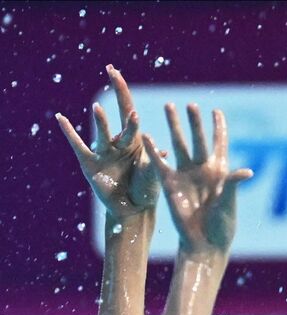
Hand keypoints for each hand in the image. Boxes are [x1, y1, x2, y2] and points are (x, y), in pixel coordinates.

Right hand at [56, 65, 160, 220]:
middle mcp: (118, 142)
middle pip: (117, 113)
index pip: (129, 111)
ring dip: (102, 122)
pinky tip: (61, 118)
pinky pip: (78, 145)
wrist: (132, 210)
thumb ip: (155, 163)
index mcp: (135, 141)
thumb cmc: (146, 192)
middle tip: (112, 71)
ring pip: (102, 132)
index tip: (117, 72)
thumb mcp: (153, 177)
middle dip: (117, 92)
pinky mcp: (90, 164)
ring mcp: (103, 152)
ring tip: (99, 109)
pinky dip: (69, 132)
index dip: (124, 92)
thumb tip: (164, 150)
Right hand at [143, 103, 252, 256]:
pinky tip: (146, 135)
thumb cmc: (222, 225)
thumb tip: (247, 171)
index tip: (216, 111)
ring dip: (174, 126)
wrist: (203, 242)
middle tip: (190, 105)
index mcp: (220, 172)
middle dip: (194, 122)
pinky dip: (154, 150)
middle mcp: (202, 169)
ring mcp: (186, 175)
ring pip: (179, 144)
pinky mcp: (170, 184)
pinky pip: (160, 163)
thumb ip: (232, 184)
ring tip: (169, 106)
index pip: (220, 144)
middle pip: (198, 139)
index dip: (218, 128)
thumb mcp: (228, 203)